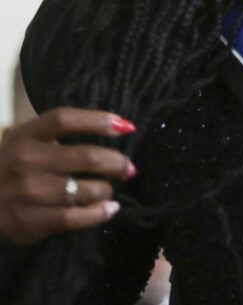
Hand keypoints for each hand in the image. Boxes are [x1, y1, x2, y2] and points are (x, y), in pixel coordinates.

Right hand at [0, 108, 135, 244]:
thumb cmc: (14, 162)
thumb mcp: (28, 138)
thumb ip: (59, 134)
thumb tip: (115, 129)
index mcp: (26, 135)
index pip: (65, 120)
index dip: (98, 120)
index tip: (126, 126)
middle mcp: (26, 162)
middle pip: (85, 157)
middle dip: (116, 162)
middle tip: (128, 167)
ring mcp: (26, 194)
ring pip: (83, 190)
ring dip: (106, 189)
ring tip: (110, 189)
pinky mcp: (28, 222)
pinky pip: (72, 218)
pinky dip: (97, 214)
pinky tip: (108, 209)